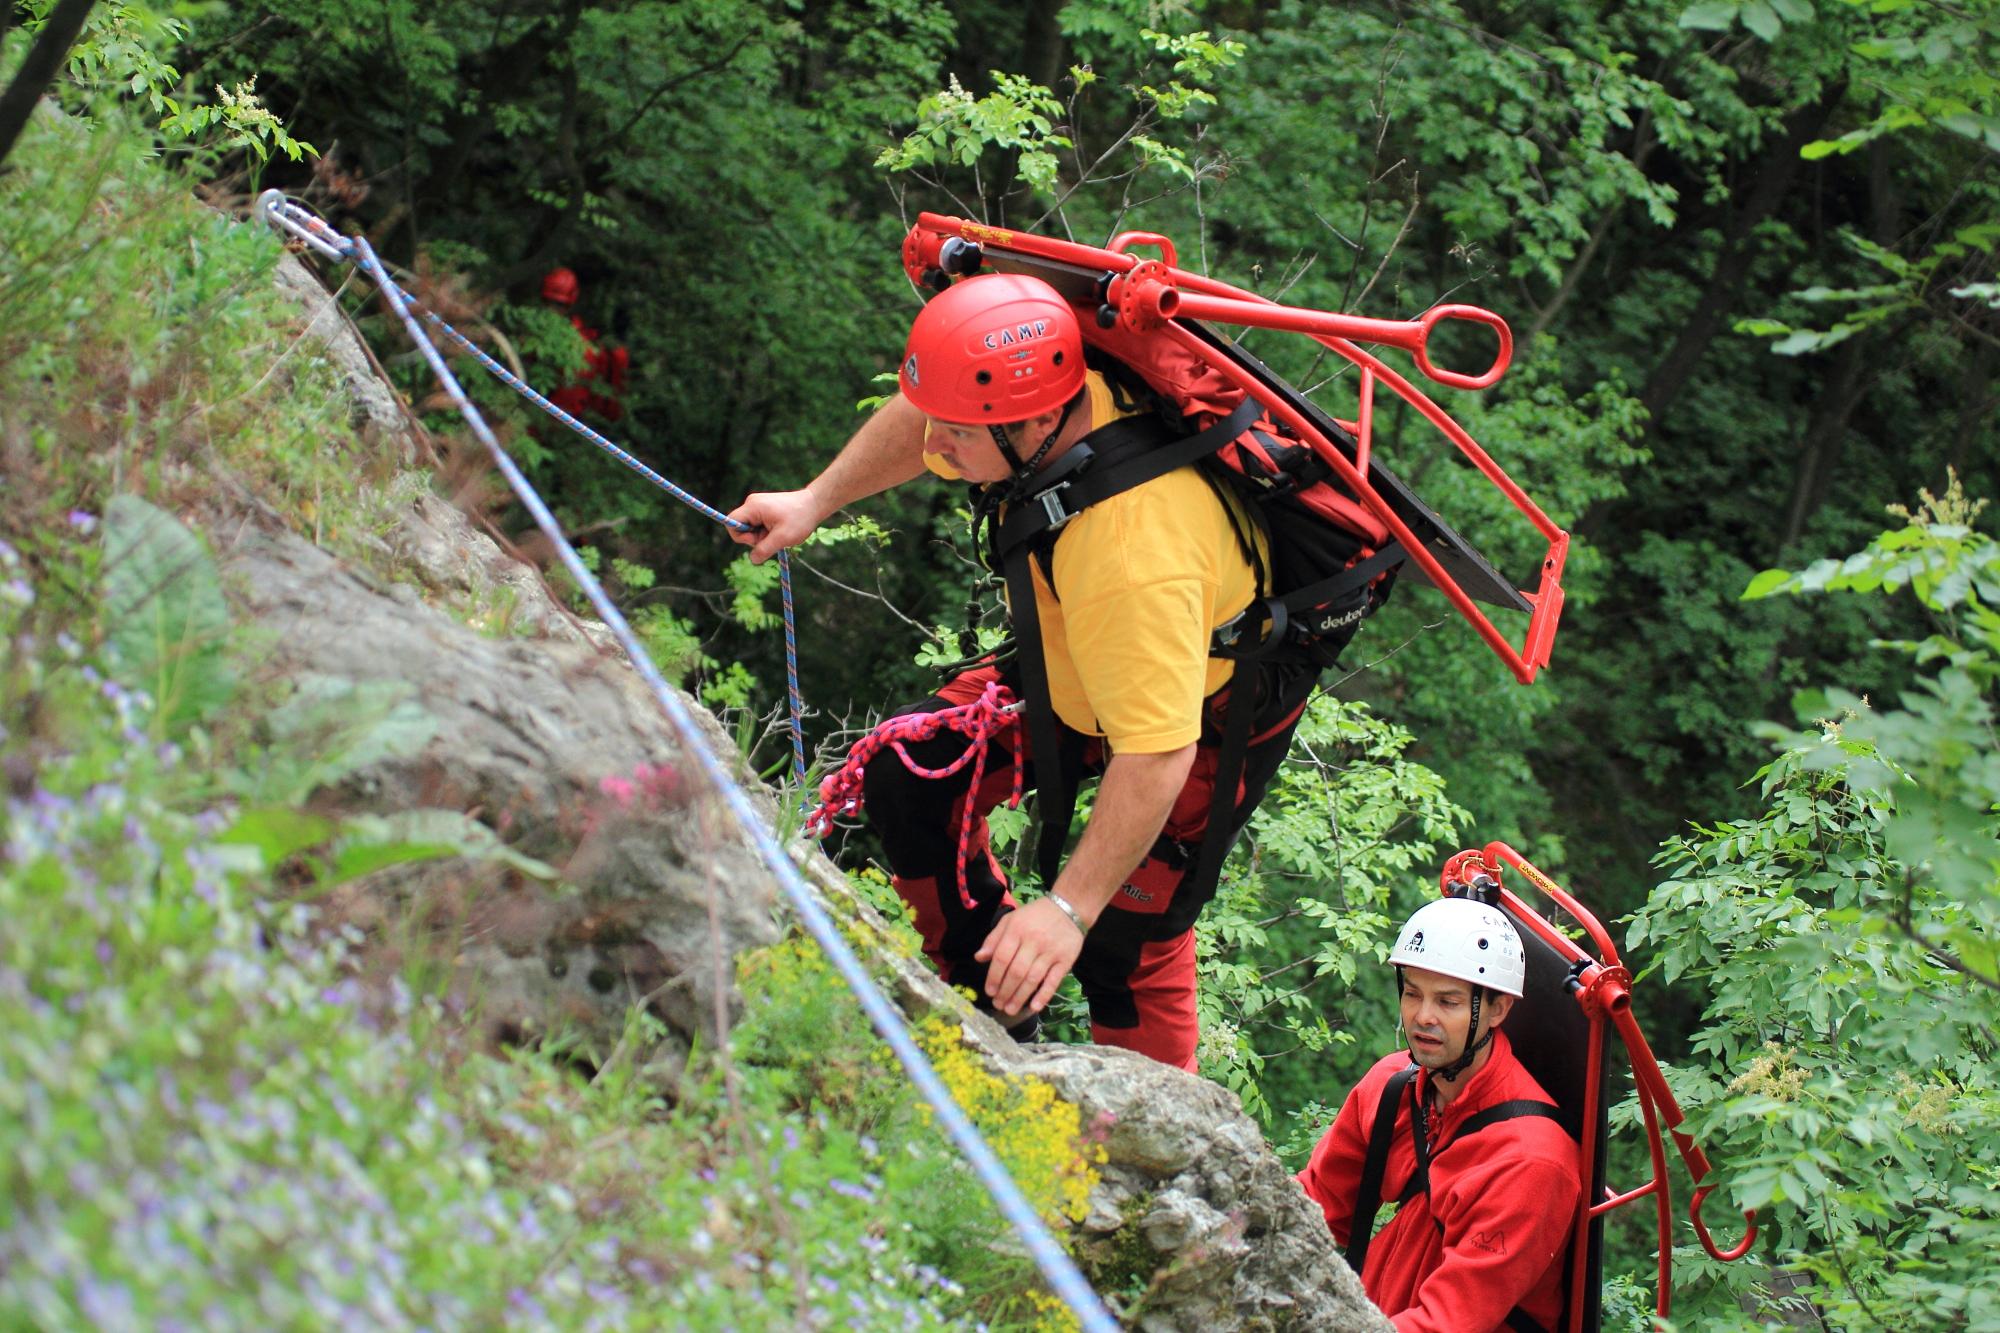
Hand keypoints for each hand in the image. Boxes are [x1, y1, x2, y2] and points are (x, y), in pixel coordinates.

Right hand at [725, 488, 823, 562]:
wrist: (815, 504)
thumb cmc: (800, 519)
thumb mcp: (782, 538)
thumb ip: (764, 549)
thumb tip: (753, 559)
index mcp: (752, 507)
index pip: (731, 523)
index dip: (741, 536)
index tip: (758, 540)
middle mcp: (752, 503)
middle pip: (741, 527)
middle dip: (755, 538)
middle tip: (774, 537)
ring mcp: (758, 505)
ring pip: (751, 528)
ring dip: (763, 536)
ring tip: (780, 532)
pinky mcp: (764, 509)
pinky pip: (758, 525)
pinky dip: (767, 532)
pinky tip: (780, 529)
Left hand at [975, 898, 1085, 1016]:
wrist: (1068, 908)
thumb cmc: (1035, 916)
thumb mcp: (1011, 920)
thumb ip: (994, 939)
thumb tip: (979, 958)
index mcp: (1016, 930)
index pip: (1002, 957)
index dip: (993, 977)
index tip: (989, 991)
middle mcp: (1033, 941)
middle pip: (1016, 971)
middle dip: (1005, 991)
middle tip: (998, 1004)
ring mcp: (1050, 951)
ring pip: (1033, 978)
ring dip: (1020, 997)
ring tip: (1010, 1009)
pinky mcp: (1065, 960)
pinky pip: (1054, 980)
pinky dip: (1044, 995)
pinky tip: (1034, 1007)